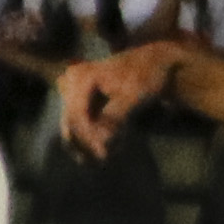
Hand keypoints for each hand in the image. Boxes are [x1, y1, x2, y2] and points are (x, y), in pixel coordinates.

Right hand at [56, 39, 175, 155]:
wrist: (153, 65)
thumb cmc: (146, 76)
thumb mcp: (134, 95)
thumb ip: (116, 117)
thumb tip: (102, 143)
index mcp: (81, 77)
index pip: (77, 115)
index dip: (88, 138)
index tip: (103, 156)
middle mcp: (71, 83)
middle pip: (72, 124)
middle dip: (89, 144)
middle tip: (107, 159)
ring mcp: (73, 94)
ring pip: (73, 129)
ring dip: (91, 144)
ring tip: (114, 151)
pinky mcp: (79, 104)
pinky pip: (80, 129)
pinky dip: (96, 139)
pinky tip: (117, 144)